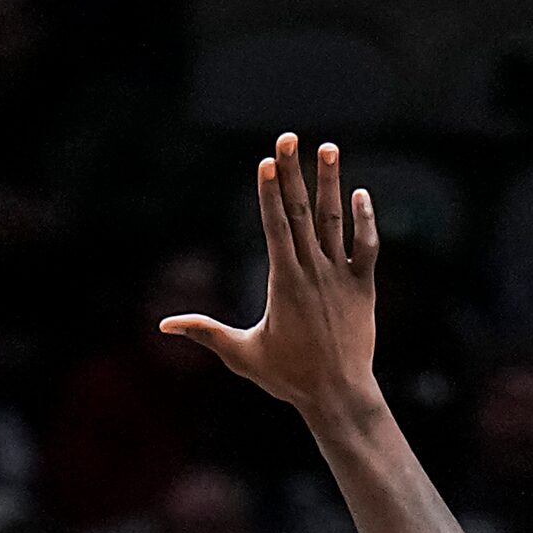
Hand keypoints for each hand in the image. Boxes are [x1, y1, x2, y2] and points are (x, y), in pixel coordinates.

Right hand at [160, 135, 381, 427]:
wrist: (339, 395)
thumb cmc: (287, 377)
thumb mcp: (241, 354)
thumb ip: (206, 332)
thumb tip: (164, 325)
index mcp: (284, 283)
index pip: (276, 227)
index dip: (270, 193)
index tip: (267, 162)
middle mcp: (314, 272)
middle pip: (301, 213)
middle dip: (293, 173)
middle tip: (288, 137)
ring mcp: (341, 277)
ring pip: (335, 221)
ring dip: (330, 183)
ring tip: (328, 148)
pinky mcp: (363, 287)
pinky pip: (368, 246)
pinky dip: (365, 221)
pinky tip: (360, 195)